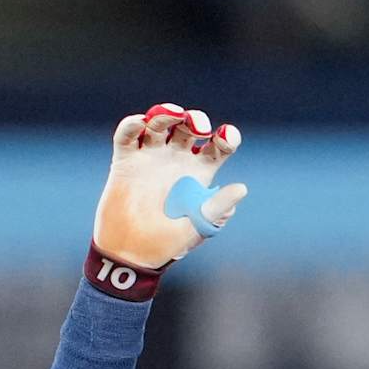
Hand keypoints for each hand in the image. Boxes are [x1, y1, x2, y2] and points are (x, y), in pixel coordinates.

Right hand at [93, 104, 246, 269]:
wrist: (130, 255)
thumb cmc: (167, 245)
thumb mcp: (197, 227)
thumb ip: (218, 208)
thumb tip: (241, 188)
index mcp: (199, 175)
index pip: (217, 147)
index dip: (226, 138)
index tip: (228, 136)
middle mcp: (177, 160)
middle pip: (189, 128)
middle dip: (195, 120)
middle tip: (198, 127)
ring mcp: (151, 157)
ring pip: (159, 123)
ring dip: (166, 113)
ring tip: (172, 113)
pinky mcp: (126, 159)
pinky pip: (128, 134)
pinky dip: (133, 124)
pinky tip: (142, 122)